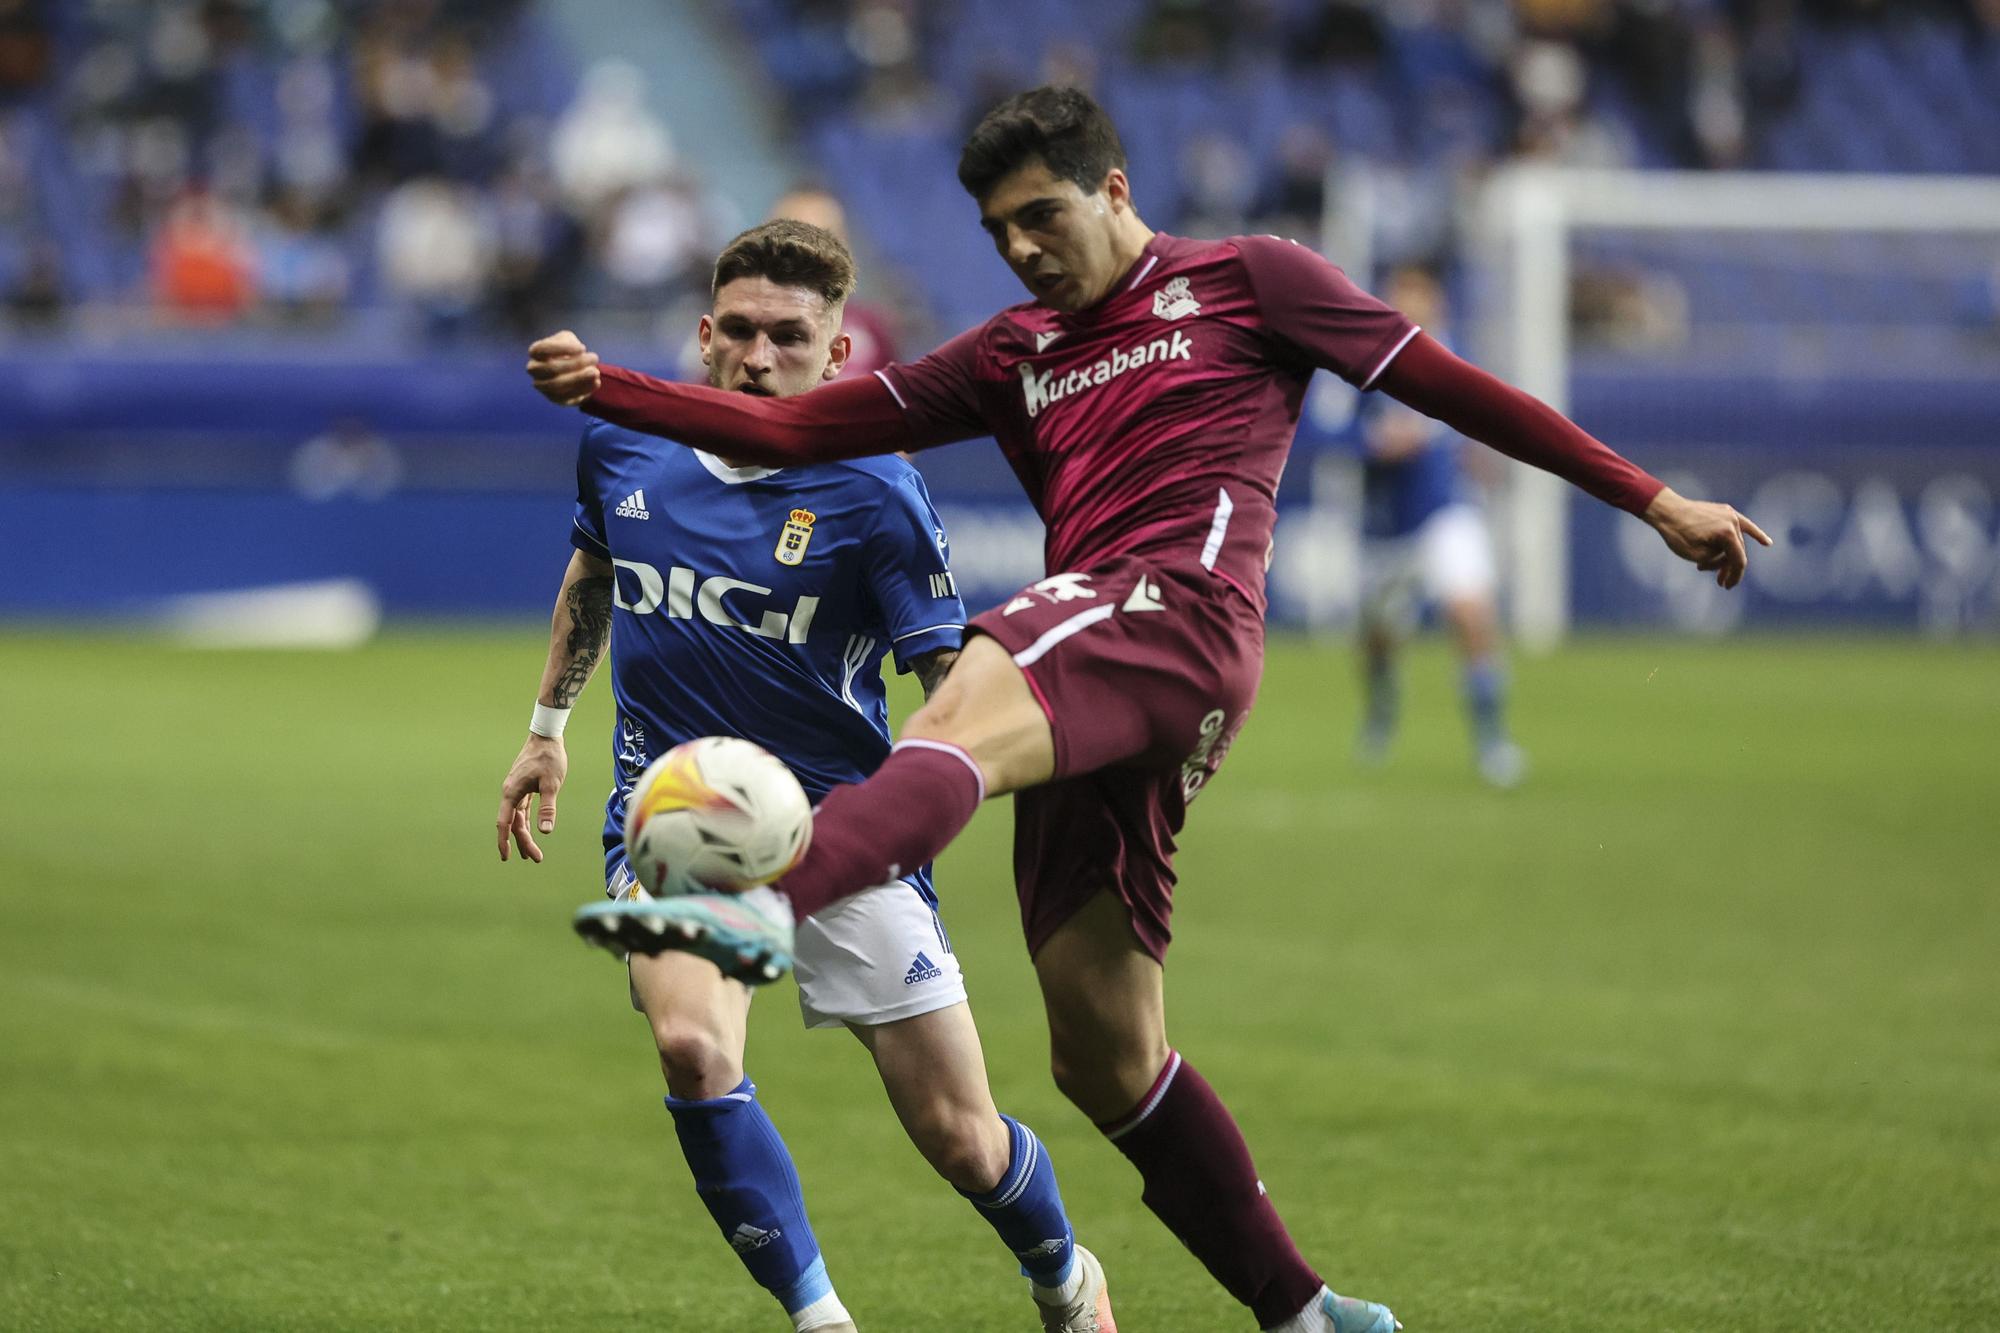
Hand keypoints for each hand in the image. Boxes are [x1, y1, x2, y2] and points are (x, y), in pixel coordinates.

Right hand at [496, 734, 567, 862]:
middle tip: (536, 859)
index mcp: (512, 792)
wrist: (546, 736)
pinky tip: (530, 832)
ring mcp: (516, 790)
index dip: (504, 840)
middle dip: (522, 842)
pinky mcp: (524, 787)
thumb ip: (547, 808)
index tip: (505, 856)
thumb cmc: (549, 758)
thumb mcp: (552, 784)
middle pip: (513, 823)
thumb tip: (545, 832)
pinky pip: (522, 810)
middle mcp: (510, 793)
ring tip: (532, 854)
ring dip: (524, 835)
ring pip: (518, 818)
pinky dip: (526, 822)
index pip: (505, 822)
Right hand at [527, 330, 601, 406]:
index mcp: (535, 352)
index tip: (583, 348)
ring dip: (579, 379)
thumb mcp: (567, 339)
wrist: (570, 367)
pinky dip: (583, 391)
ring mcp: (542, 386)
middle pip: (552, 369)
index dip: (563, 348)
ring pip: (558, 386)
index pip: (543, 349)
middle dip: (575, 364)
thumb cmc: (567, 349)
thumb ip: (570, 342)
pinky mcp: (554, 398)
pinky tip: (596, 383)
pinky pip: (567, 398)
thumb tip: (579, 355)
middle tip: (595, 358)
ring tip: (597, 373)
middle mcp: (534, 370)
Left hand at [1643, 487, 1772, 588]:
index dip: (1734, 576)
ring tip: (1720, 572)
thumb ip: (1718, 560)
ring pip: (1735, 541)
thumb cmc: (1678, 534)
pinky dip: (1753, 534)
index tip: (1727, 586)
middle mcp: (1733, 521)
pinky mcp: (1725, 511)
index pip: (1738, 560)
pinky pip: (1743, 525)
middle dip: (1727, 568)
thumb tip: (1727, 560)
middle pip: (1736, 551)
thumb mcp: (1697, 556)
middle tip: (1719, 581)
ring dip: (1728, 556)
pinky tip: (1767, 543)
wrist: (1666, 510)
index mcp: (1727, 533)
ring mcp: (1730, 514)